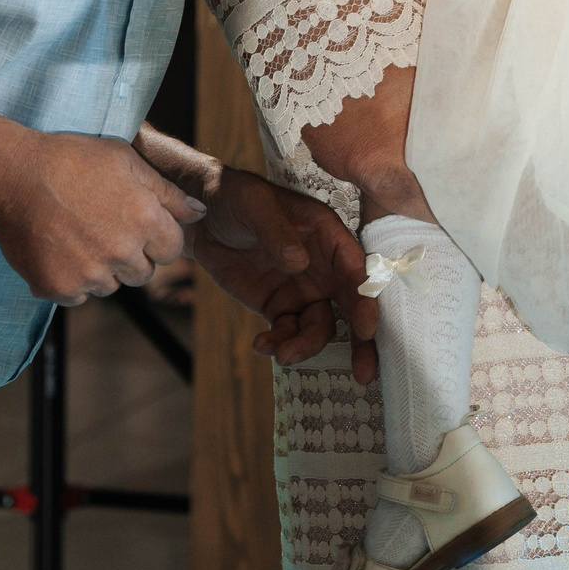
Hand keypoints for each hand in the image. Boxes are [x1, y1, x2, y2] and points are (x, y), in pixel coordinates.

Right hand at [0, 133, 205, 306]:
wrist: (13, 177)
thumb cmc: (71, 160)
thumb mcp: (127, 161)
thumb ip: (169, 192)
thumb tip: (200, 213)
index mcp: (146, 220)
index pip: (170, 249)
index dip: (153, 235)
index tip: (131, 222)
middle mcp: (123, 253)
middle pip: (141, 273)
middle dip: (128, 256)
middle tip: (100, 228)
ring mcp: (91, 274)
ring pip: (109, 286)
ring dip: (99, 269)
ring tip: (75, 235)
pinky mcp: (61, 289)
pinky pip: (77, 295)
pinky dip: (69, 279)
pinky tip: (57, 249)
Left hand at [188, 166, 380, 382]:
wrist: (201, 216)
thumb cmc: (235, 197)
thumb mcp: (255, 204)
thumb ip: (276, 230)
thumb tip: (298, 262)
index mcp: (327, 235)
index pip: (355, 269)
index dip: (365, 299)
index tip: (367, 329)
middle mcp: (322, 266)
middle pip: (351, 305)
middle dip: (361, 340)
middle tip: (364, 372)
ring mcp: (302, 289)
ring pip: (319, 327)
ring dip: (306, 346)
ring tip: (282, 355)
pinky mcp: (278, 306)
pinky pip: (287, 332)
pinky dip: (278, 344)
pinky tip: (261, 345)